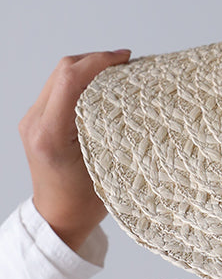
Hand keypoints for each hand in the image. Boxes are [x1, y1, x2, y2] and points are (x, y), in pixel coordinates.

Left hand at [18, 50, 130, 252]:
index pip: (70, 78)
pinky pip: (57, 88)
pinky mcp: (36, 120)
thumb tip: (134, 99)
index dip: (100, 61)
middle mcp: (34, 122)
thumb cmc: (83, 202)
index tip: (126, 60)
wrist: (58, 218)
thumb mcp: (106, 166)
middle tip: (126, 65)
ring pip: (58, 75)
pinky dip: (80, 81)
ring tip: (116, 75)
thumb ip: (113, 130)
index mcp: (50, 133)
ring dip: (88, 69)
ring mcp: (31, 119)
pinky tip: (101, 89)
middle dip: (96, 61)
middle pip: (62, 70)